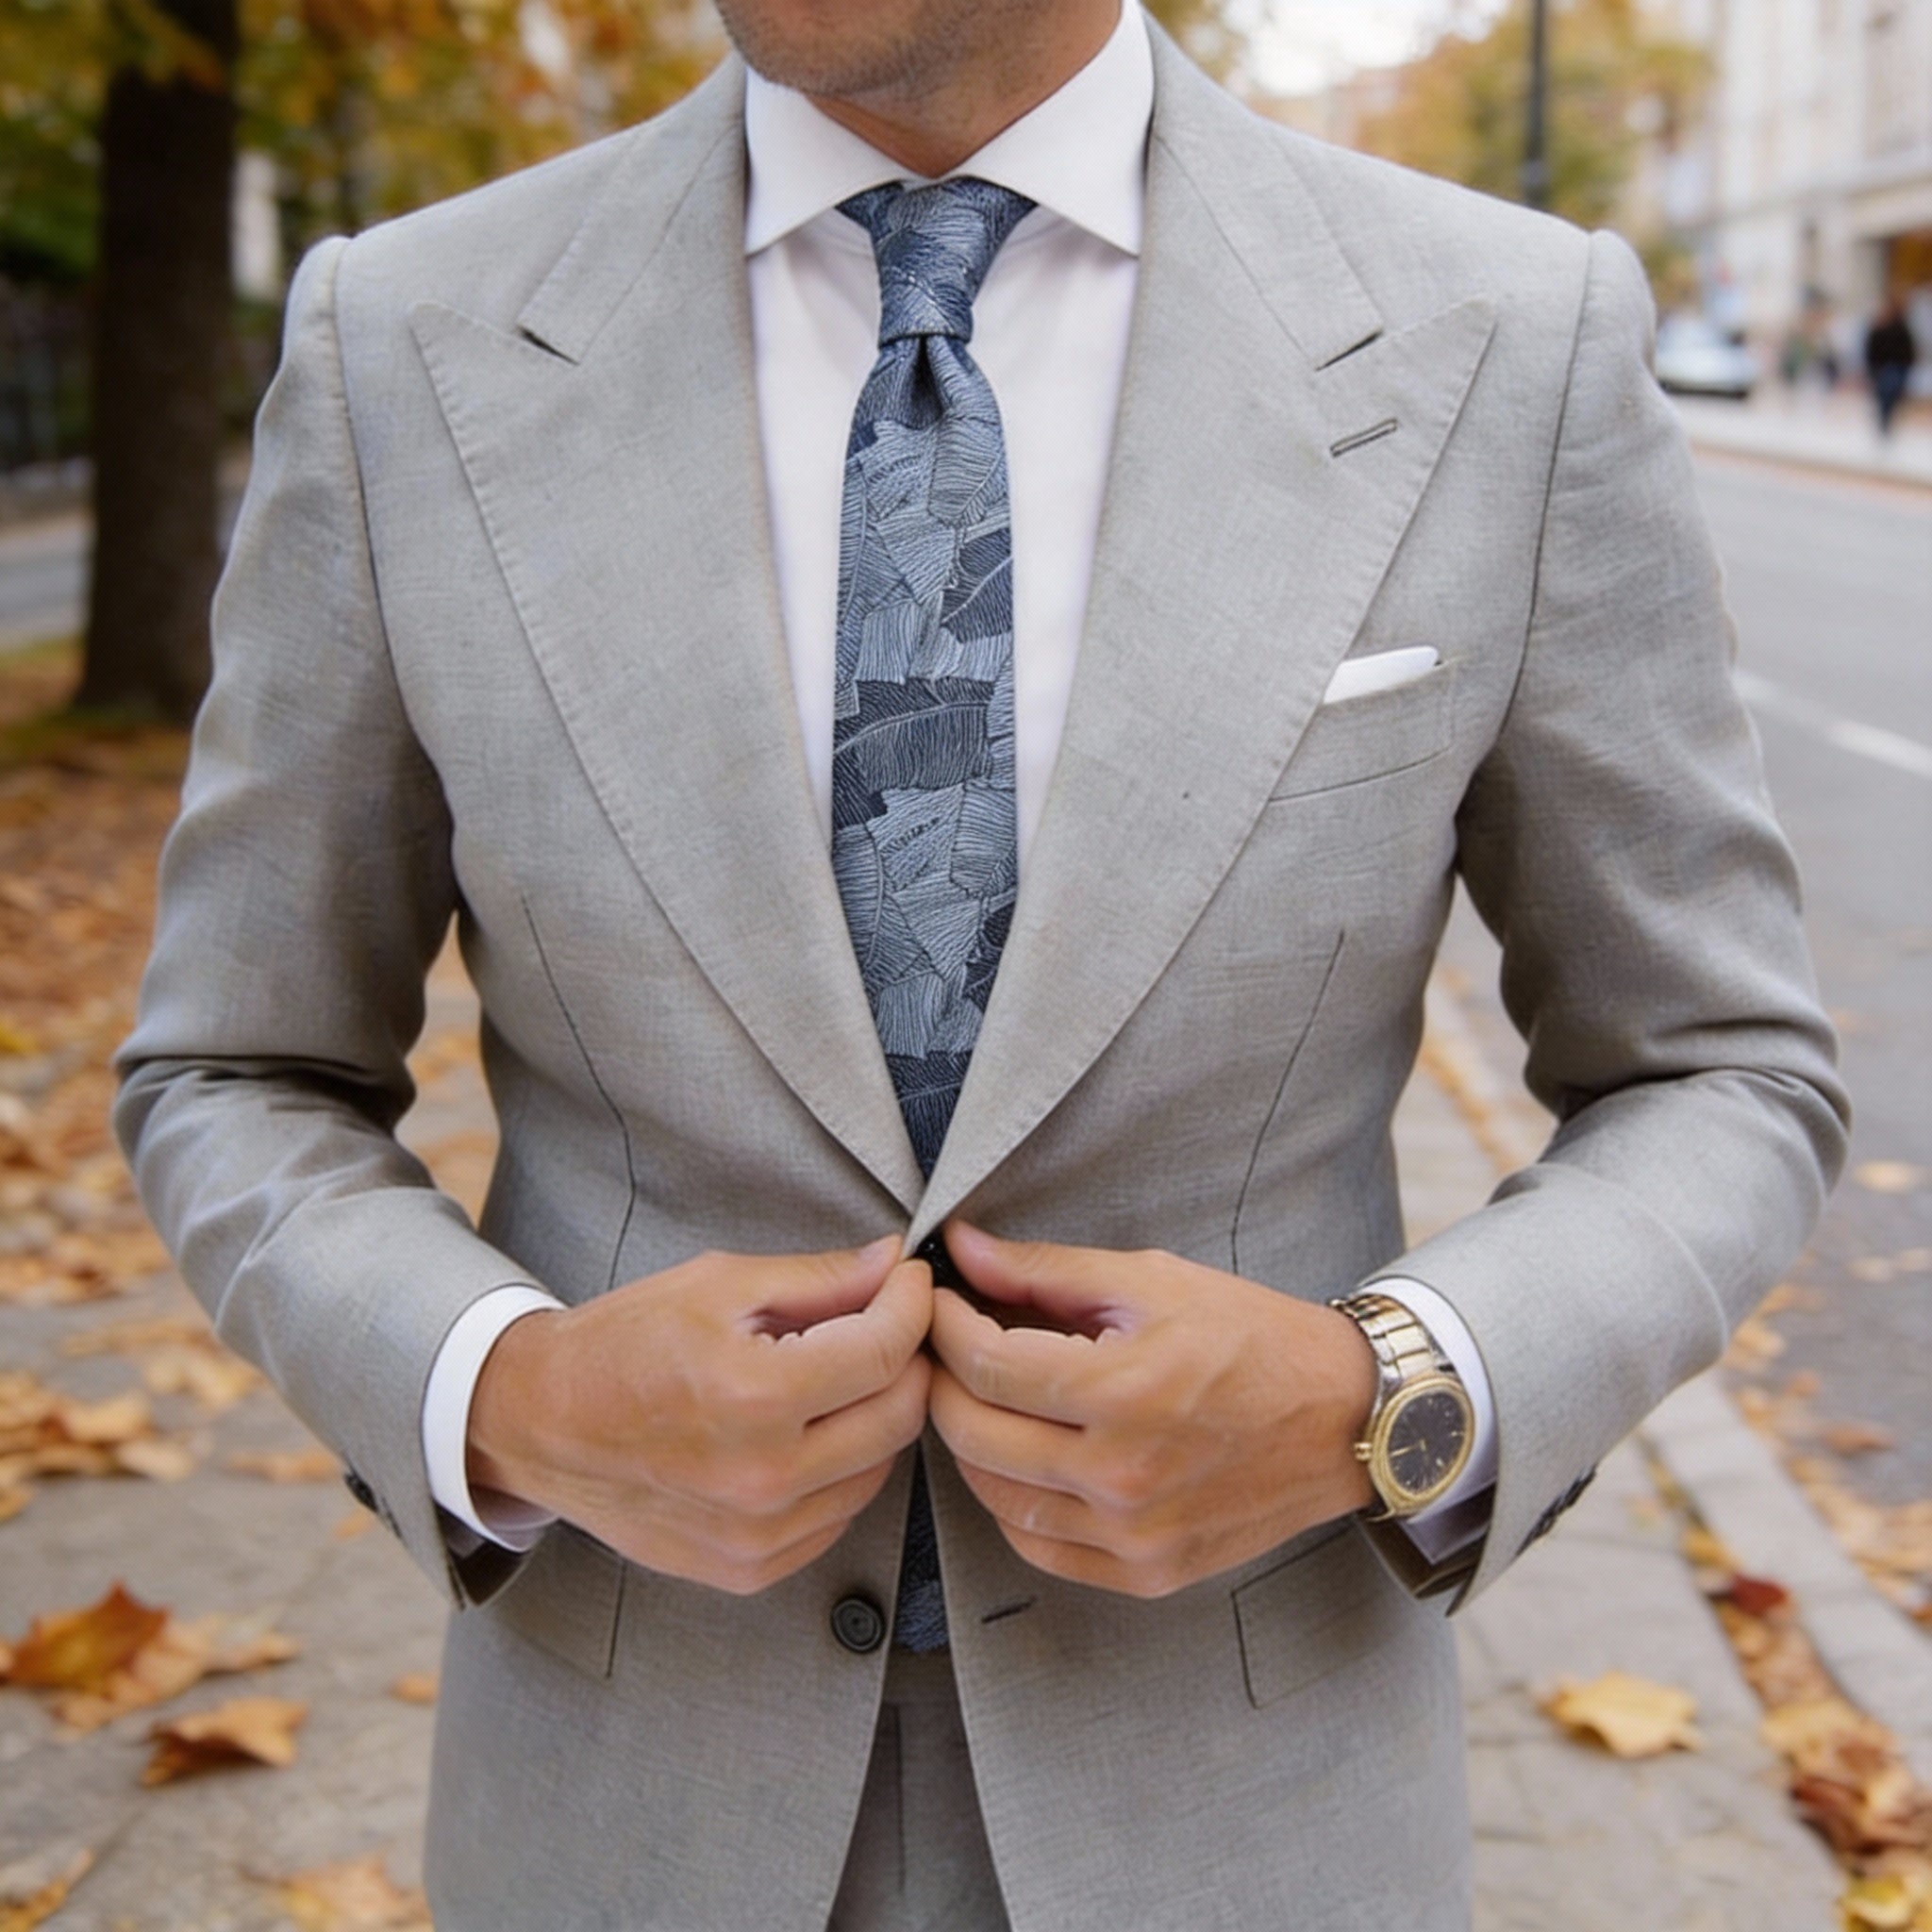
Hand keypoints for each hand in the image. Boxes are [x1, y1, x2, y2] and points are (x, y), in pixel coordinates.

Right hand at [467, 1238, 932, 1594]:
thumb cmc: (625, 1343)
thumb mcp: (720, 1284)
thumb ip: (819, 1279)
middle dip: (907, 1358)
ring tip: (839, 1375)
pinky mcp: (750, 1568)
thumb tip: (893, 1264)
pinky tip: (807, 1431)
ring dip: (876, 1415)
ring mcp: (758, 1535)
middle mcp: (763, 1477)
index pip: (886, 1351)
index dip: (912, 1305)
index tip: (908, 1282)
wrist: (543, 1422)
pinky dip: (842, 1469)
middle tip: (886, 1322)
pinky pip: (838, 1515)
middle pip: (899, 1415)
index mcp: (755, 1395)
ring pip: (879, 1469)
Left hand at [927, 1223, 1377, 1598]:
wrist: (1345, 1418)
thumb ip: (1044, 1270)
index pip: (983, 1364)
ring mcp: (1134, 1536)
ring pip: (995, 1497)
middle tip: (947, 1345)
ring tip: (984, 1397)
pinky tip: (1024, 1458)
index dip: (943, 1325)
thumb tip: (960, 1247)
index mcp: (1123, 1391)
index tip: (938, 1300)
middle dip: (942, 1381)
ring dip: (971, 1442)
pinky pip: (1038, 1547)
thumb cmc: (1253, 1338)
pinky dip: (1012, 1503)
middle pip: (973, 1434)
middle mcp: (1122, 1476)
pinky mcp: (1147, 1573)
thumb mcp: (1151, 1280)